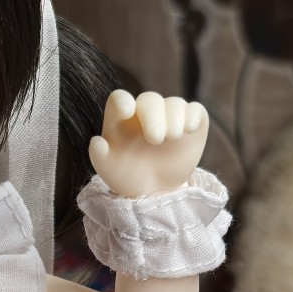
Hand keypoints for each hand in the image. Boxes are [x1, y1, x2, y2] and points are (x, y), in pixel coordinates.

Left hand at [88, 91, 208, 199]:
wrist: (154, 192)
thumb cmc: (128, 176)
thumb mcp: (109, 171)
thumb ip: (99, 157)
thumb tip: (97, 142)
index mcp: (122, 119)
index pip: (120, 99)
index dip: (122, 101)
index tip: (126, 111)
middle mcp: (145, 113)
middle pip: (150, 99)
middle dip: (153, 116)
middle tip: (155, 139)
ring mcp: (169, 117)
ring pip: (175, 103)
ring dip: (174, 117)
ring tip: (172, 137)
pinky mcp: (191, 124)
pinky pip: (196, 110)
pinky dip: (193, 116)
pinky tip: (189, 130)